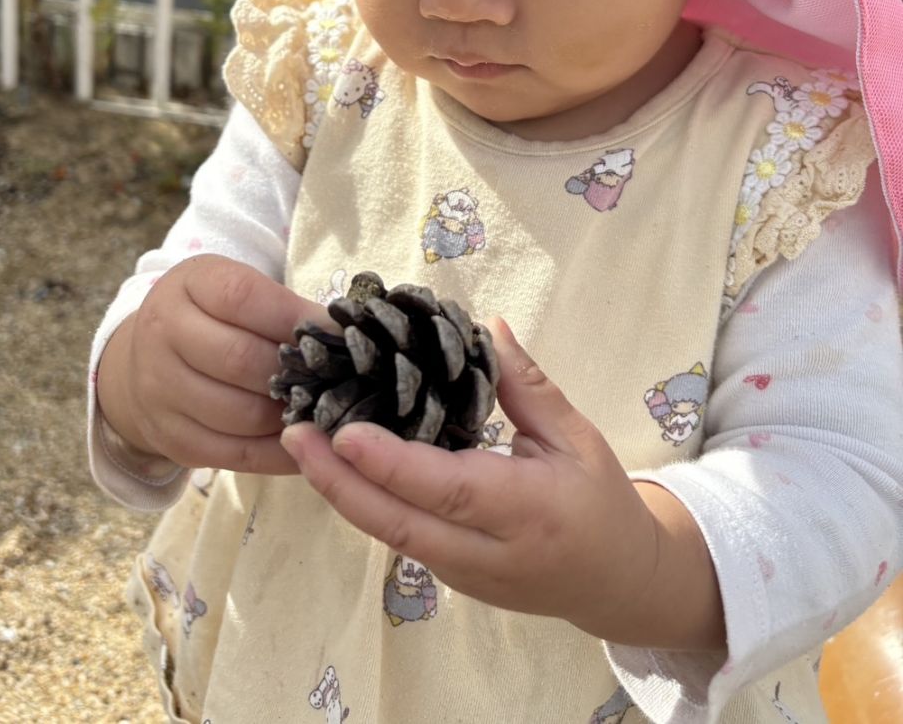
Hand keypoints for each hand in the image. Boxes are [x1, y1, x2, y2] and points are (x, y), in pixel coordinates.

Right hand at [97, 254, 335, 474]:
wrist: (142, 362)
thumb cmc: (209, 316)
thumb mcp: (233, 290)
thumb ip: (279, 305)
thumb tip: (338, 334)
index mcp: (188, 286)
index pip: (242, 298)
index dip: (292, 317)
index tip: (335, 331)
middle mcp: (164, 335)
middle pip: (240, 359)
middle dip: (295, 371)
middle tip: (334, 376)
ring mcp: (162, 392)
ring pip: (242, 414)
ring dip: (290, 415)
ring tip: (324, 408)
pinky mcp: (173, 440)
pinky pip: (237, 454)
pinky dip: (280, 452)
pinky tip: (306, 440)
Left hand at [282, 319, 722, 646]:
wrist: (617, 584)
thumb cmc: (601, 501)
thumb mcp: (577, 436)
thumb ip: (529, 385)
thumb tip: (488, 326)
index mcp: (528, 510)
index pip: (448, 489)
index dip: (392, 464)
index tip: (344, 432)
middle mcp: (487, 552)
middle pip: (399, 524)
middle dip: (339, 482)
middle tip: (293, 434)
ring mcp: (463, 575)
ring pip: (389, 535)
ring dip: (341, 492)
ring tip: (300, 443)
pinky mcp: (449, 580)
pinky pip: (399, 538)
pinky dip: (364, 503)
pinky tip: (336, 468)